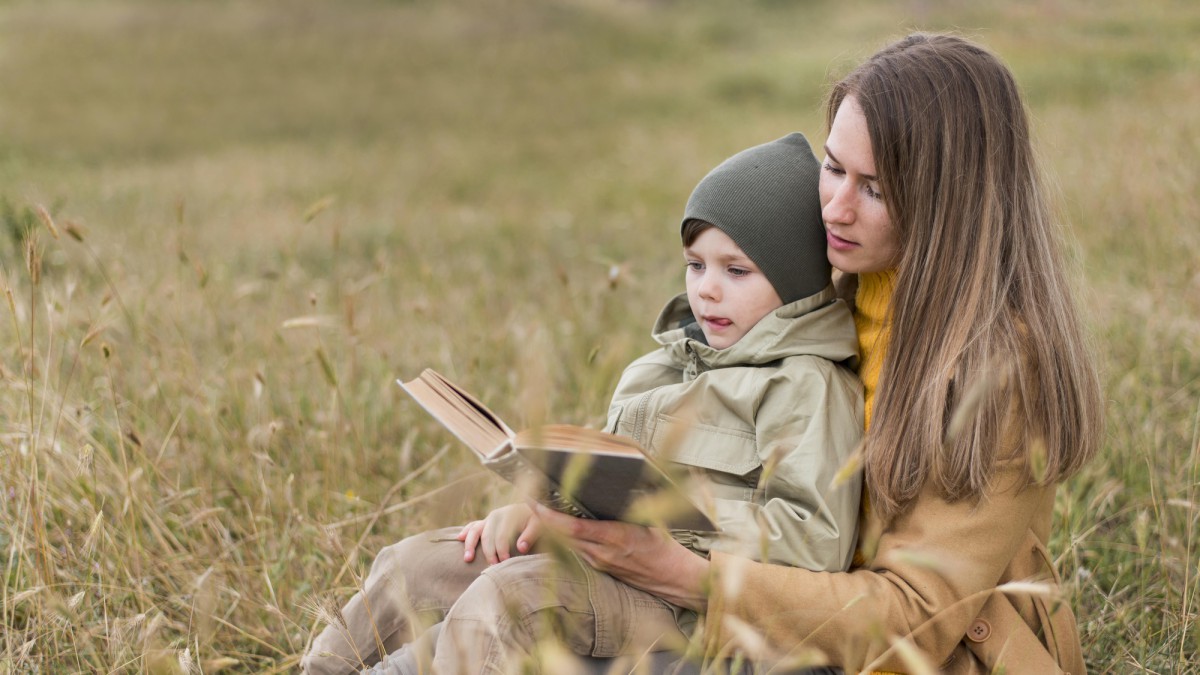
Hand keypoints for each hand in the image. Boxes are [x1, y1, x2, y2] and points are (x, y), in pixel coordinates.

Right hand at [457, 503, 540, 564]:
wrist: (532, 509)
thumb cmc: (535, 519)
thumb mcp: (538, 524)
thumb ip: (530, 535)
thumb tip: (521, 548)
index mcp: (509, 515)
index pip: (502, 535)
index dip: (502, 550)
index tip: (504, 562)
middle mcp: (496, 515)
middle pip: (487, 535)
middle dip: (489, 552)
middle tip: (492, 566)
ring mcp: (489, 518)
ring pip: (476, 530)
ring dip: (470, 544)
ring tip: (468, 558)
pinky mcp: (485, 521)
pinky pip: (473, 525)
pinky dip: (466, 531)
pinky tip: (459, 538)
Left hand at [531, 504, 709, 610]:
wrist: (672, 577)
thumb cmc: (663, 545)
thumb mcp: (647, 520)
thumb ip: (623, 506)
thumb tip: (606, 483)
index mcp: (614, 537)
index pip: (572, 527)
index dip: (549, 515)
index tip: (534, 500)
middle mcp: (602, 553)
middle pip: (562, 535)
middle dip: (543, 517)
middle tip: (530, 495)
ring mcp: (599, 562)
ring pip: (566, 542)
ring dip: (551, 526)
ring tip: (539, 504)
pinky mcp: (600, 567)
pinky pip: (576, 548)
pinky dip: (564, 535)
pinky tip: (557, 522)